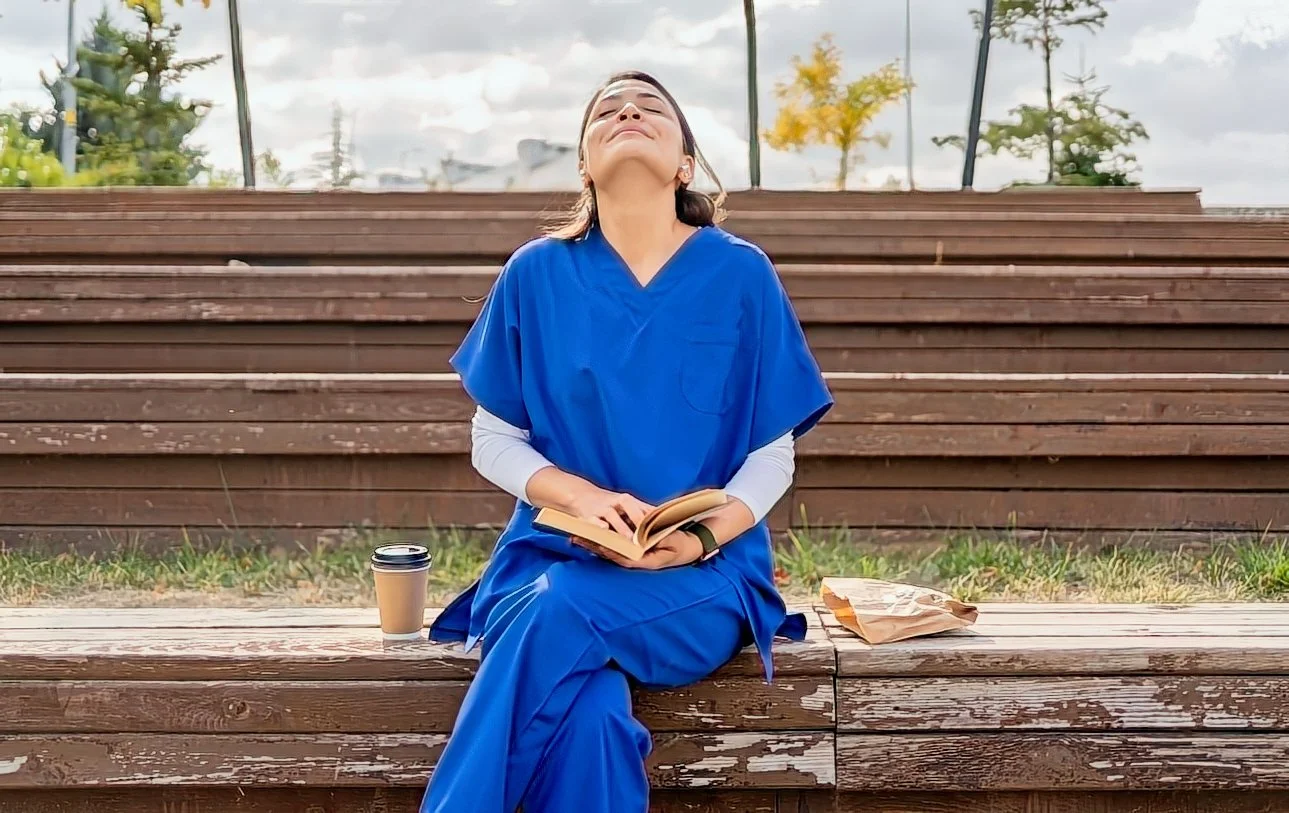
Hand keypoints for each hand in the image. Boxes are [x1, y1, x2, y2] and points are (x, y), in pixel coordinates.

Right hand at [562, 485, 653, 537]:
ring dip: (621, 529)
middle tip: (647, 538)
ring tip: (630, 542)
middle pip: (630, 508)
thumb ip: (643, 512)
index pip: (644, 509)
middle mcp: (616, 503)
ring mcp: (602, 508)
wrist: (580, 494)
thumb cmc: (609, 503)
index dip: (653, 520)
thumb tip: (663, 520)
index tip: (662, 530)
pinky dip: (598, 524)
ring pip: (612, 516)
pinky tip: (604, 530)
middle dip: (638, 522)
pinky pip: (593, 520)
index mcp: (628, 500)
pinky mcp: (588, 516)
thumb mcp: (627, 504)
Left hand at [571, 529, 704, 570]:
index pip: (622, 556)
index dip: (608, 550)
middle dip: (594, 546)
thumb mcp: (674, 541)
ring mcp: (635, 555)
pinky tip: (590, 534)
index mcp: (646, 560)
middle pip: (611, 554)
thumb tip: (643, 536)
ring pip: (611, 550)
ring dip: (594, 543)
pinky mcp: (634, 549)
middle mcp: (637, 560)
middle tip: (577, 538)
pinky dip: (603, 539)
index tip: (594, 543)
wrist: (692, 546)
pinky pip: (616, 545)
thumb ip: (659, 539)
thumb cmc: (683, 545)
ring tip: (576, 536)